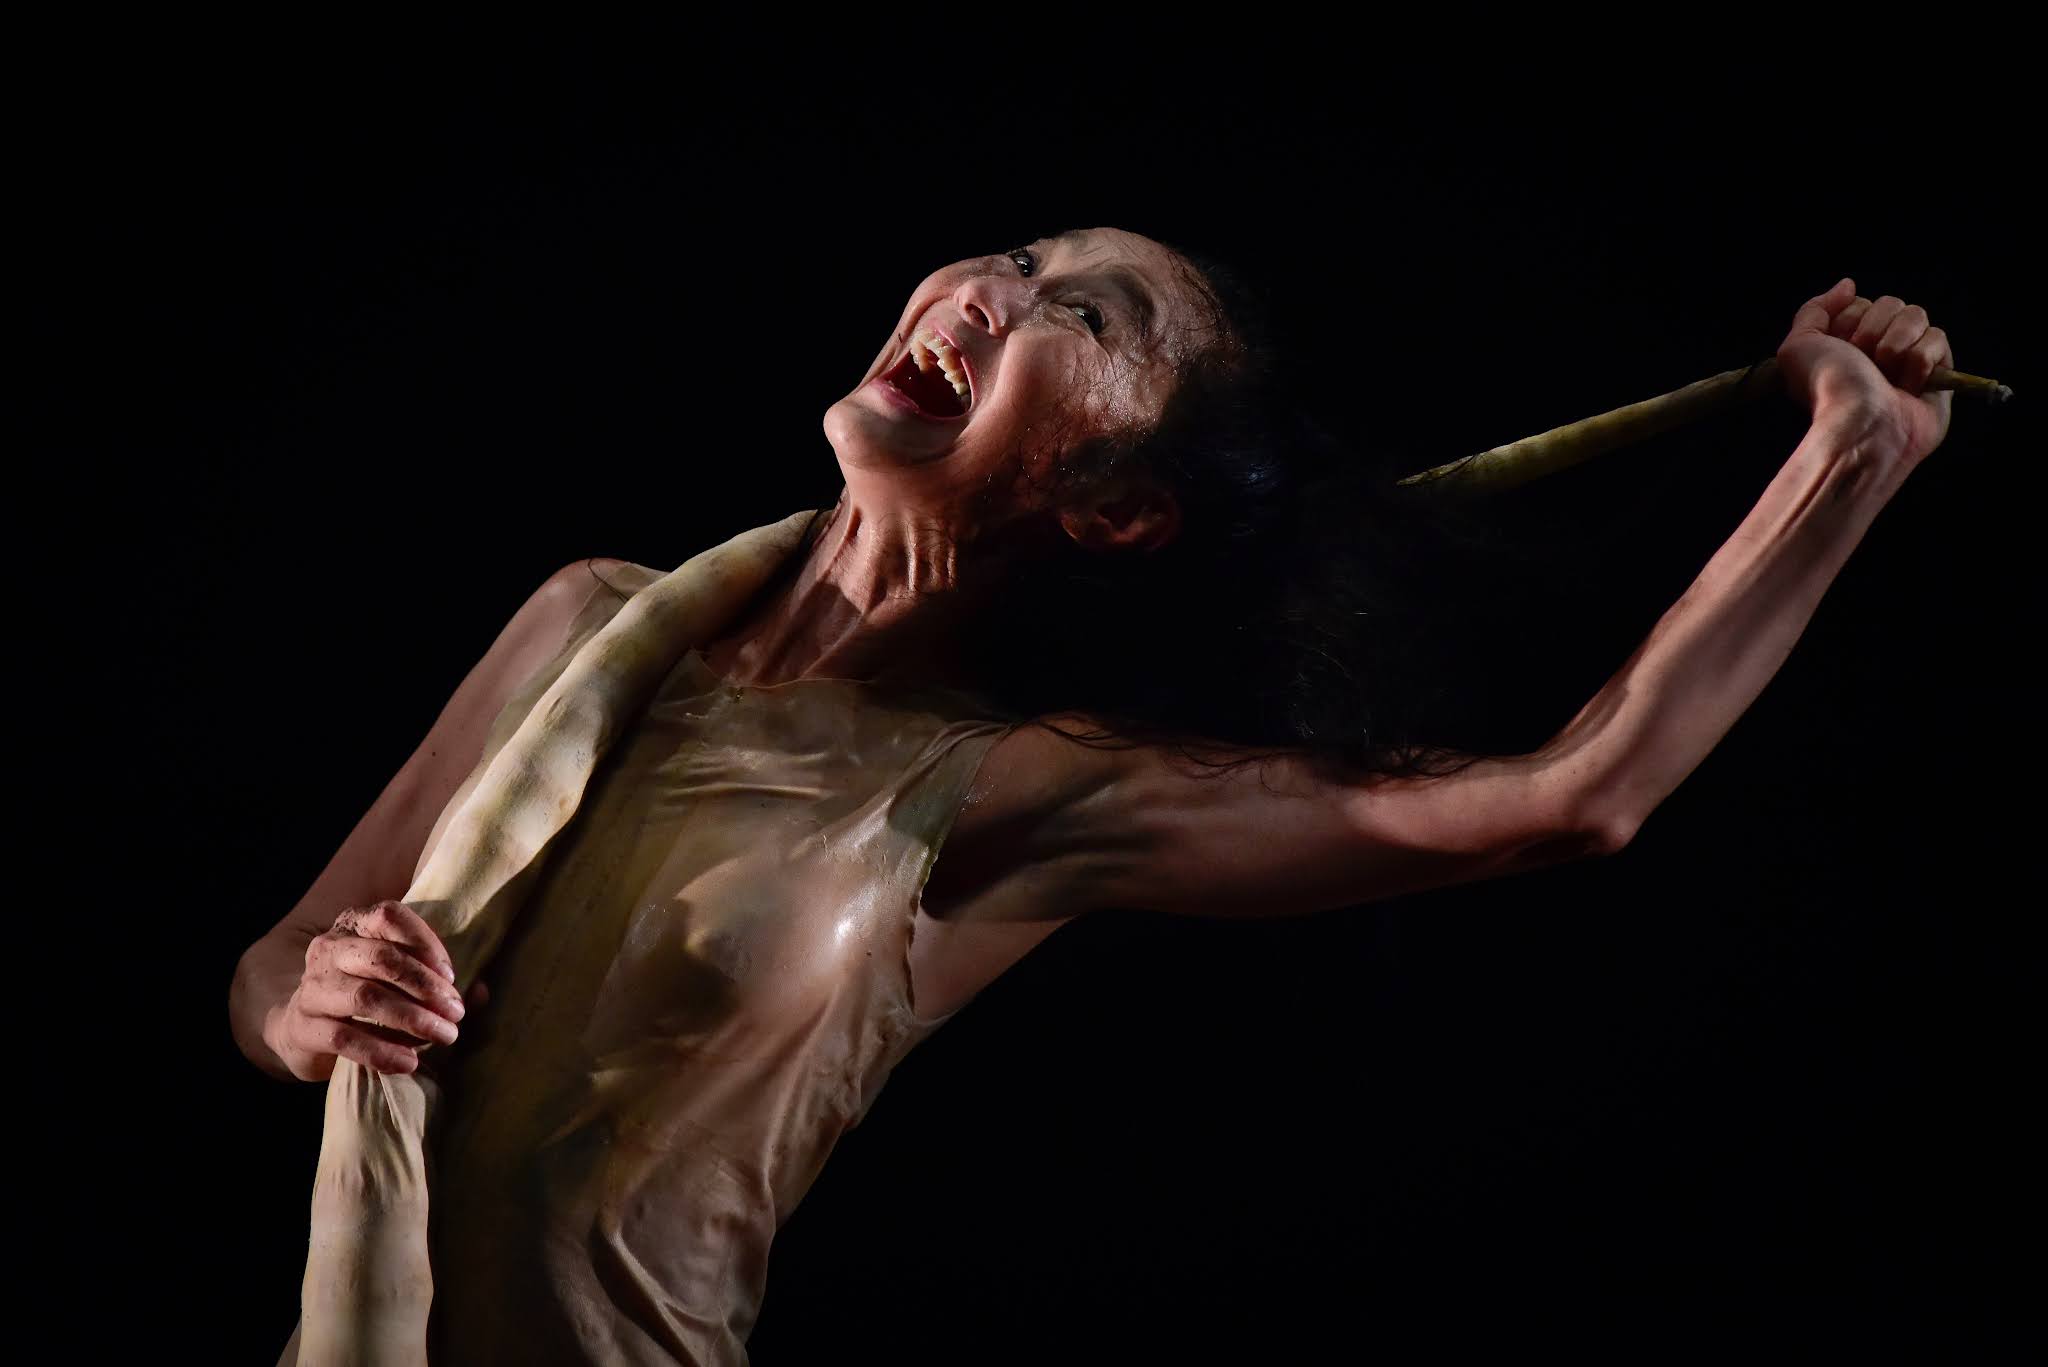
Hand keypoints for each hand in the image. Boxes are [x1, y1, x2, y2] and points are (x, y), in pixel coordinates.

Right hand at [267, 899, 470, 1080]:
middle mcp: (329, 949)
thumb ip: (440, 980)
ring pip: (365, 998)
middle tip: (456, 1013)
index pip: (389, 916)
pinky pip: (344, 1038)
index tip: (452, 976)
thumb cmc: (368, 995)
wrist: (305, 1030)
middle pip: (381, 958)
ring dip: (411, 1019)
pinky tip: (409, 1062)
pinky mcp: (303, 1026)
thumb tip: (482, 993)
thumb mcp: (399, 978)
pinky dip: (381, 1051)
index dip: (425, 943)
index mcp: (354, 925)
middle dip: (426, 986)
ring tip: (444, 1036)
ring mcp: (313, 987)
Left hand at [1776, 278, 1953, 471]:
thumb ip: (1815, 310)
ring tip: (1885, 375)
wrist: (1860, 424)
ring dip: (1895, 344)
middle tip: (1864, 362)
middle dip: (1873, 331)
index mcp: (1847, 341)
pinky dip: (1920, 360)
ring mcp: (1910, 359)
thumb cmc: (1827, 388)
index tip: (1841, 347)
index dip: (1851, 319)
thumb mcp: (1798, 345)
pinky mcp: (1939, 372)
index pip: (1862, 302)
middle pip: (1892, 303)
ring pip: (1917, 315)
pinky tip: (1908, 385)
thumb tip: (1848, 285)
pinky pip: (1938, 337)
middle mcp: (1879, 348)